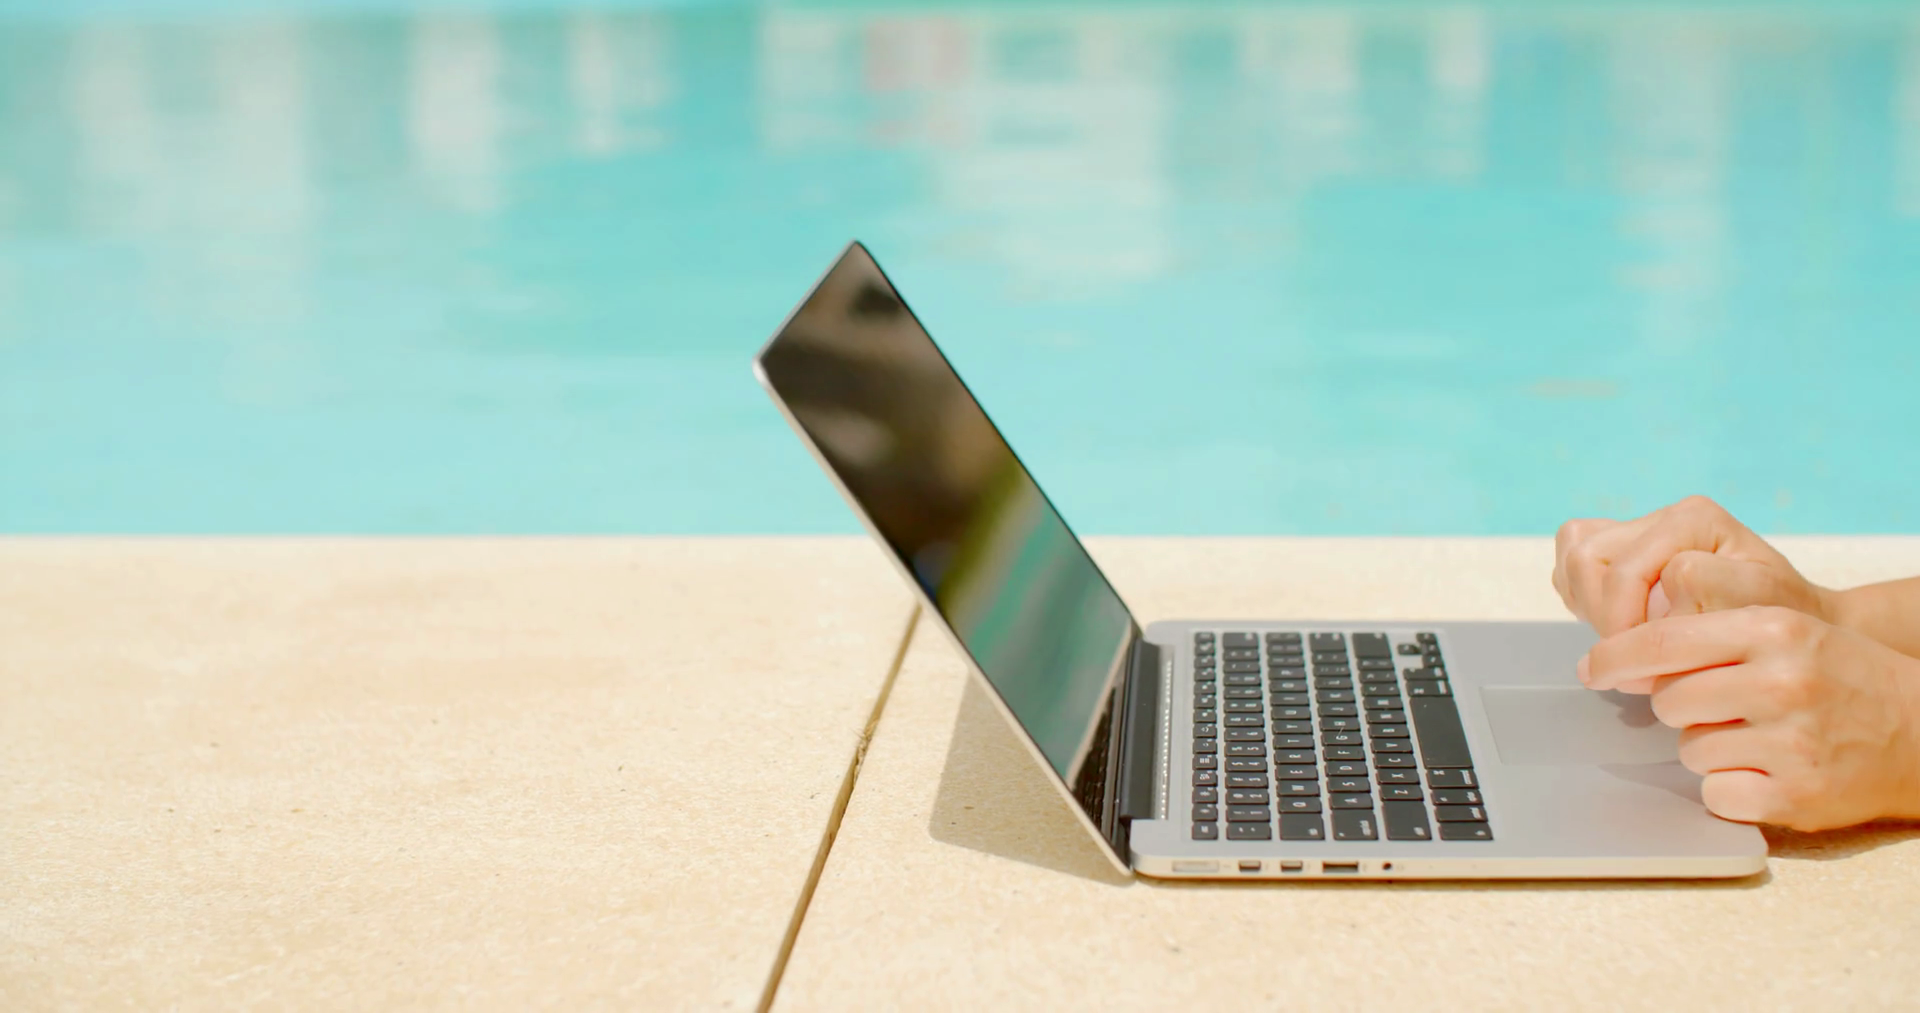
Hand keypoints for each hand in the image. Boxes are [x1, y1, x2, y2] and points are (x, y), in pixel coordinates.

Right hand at [1554, 495, 1832, 636]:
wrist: (1794, 620)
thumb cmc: (1780, 621)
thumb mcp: (1751, 618)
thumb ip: (1692, 616)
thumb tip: (1632, 633)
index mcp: (1694, 520)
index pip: (1625, 571)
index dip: (1627, 627)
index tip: (1655, 670)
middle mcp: (1661, 516)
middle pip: (1586, 558)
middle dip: (1604, 618)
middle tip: (1638, 663)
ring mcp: (1637, 529)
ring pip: (1572, 560)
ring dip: (1591, 610)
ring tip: (1631, 644)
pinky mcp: (1619, 550)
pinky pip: (1571, 567)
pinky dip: (1583, 600)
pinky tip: (1620, 626)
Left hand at [1579, 606, 1919, 830]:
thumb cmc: (1838, 677)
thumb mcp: (1784, 632)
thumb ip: (1710, 636)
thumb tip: (1622, 658)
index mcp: (1773, 629)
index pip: (1663, 640)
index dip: (1615, 656)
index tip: (1591, 669)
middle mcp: (1782, 682)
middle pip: (1670, 700)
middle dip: (1684, 707)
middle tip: (1727, 707)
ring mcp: (1790, 742)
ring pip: (1690, 749)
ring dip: (1711, 748)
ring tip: (1761, 737)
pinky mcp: (1795, 795)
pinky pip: (1715, 794)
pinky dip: (1731, 789)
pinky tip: (1767, 772)